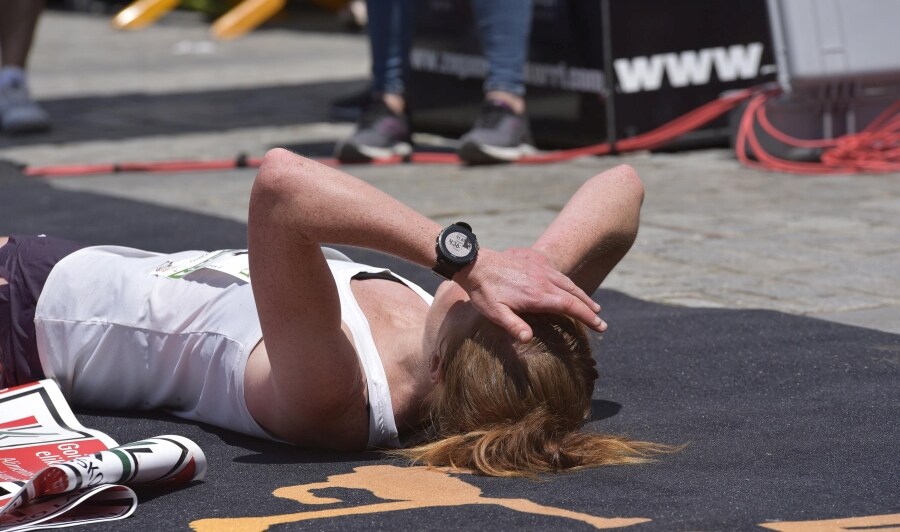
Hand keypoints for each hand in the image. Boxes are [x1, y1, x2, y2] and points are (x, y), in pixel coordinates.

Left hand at [453, 247, 606, 342]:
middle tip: (602, 323)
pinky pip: (559, 274)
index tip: (600, 326)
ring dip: (582, 296)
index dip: (587, 317)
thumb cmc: (484, 291)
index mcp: (537, 295)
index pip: (570, 307)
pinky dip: (570, 284)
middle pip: (574, 295)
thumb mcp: (494, 312)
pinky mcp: (535, 261)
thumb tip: (528, 339)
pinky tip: (571, 288)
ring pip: (569, 283)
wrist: (475, 262)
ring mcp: (541, 269)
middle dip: (590, 309)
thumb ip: (513, 325)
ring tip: (593, 307)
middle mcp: (544, 280)